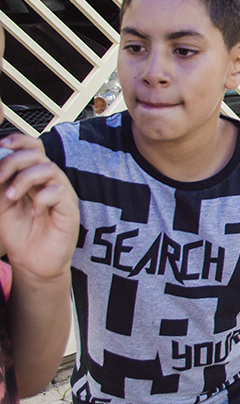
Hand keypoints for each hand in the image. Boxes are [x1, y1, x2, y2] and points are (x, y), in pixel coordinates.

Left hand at [0, 135, 78, 281]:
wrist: (31, 262)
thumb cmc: (18, 233)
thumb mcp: (0, 204)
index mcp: (33, 177)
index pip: (32, 147)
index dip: (18, 141)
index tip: (0, 146)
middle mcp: (49, 181)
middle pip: (38, 153)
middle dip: (14, 161)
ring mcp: (61, 193)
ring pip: (48, 169)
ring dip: (24, 180)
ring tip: (11, 197)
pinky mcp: (70, 208)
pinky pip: (59, 192)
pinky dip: (41, 199)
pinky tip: (34, 212)